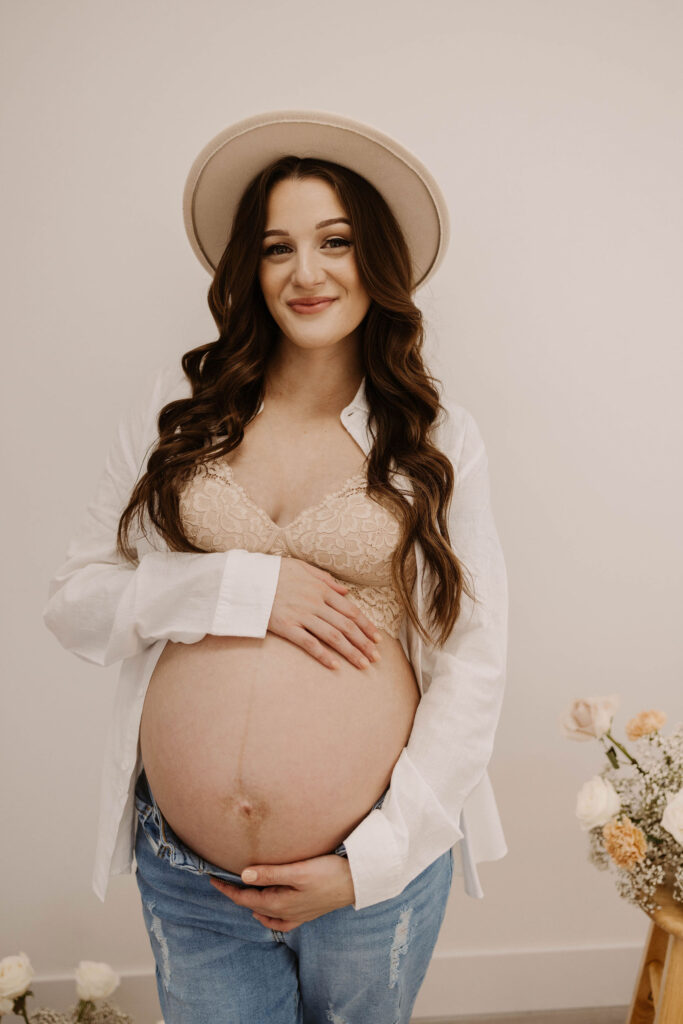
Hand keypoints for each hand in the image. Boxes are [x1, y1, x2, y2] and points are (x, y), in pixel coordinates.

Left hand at [208, 853, 354, 930]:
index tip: (211, 878)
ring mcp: (296, 914)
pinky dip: (267, 916)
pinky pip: (280, 920)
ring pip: (264, 912)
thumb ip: (271, 873)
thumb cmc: (329, 872)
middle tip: (221, 880)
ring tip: (239, 891)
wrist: (358, 883)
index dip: (227, 888)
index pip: (245, 896)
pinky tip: (264, 911)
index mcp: (279, 902)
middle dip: (235, 894)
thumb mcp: (299, 870)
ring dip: (250, 902)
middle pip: (252, 904)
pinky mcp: (307, 912)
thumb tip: (243, 876)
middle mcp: (284, 911)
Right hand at [267, 556, 381, 669]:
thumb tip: (346, 591)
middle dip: (364, 643)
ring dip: (351, 652)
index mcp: (321, 589)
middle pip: (346, 626)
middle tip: (377, 658)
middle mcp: (315, 603)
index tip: (378, 638)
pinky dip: (323, 655)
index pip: (351, 610)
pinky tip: (335, 666)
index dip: (366, 626)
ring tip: (363, 664)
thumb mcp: (302, 567)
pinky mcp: (286, 627)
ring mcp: (301, 615)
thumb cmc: (273, 572)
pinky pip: (309, 643)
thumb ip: (325, 579)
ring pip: (333, 636)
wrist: (245, 578)